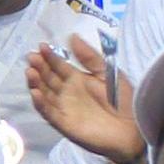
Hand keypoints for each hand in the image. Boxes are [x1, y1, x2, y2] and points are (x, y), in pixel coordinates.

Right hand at [24, 36, 140, 163]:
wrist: (133, 128)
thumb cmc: (123, 99)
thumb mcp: (108, 72)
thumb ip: (89, 56)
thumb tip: (72, 36)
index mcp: (77, 79)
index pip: (58, 65)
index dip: (49, 56)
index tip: (42, 46)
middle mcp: (67, 92)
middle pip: (47, 78)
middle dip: (39, 67)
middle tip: (32, 57)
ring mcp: (64, 108)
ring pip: (44, 94)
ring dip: (36, 83)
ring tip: (30, 71)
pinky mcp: (64, 123)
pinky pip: (49, 113)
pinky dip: (40, 104)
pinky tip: (36, 92)